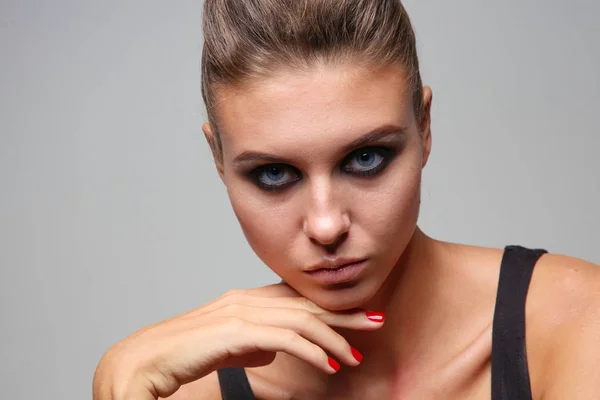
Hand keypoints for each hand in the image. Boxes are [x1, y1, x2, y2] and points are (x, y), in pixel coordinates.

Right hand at [92, 283, 384, 399]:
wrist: (144, 360)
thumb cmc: (182, 356)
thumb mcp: (225, 348)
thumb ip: (250, 345)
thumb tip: (272, 351)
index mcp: (245, 301)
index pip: (296, 301)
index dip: (329, 308)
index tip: (357, 316)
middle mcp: (246, 300)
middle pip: (305, 305)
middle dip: (344, 314)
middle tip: (377, 320)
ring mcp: (241, 312)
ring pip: (301, 320)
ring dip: (334, 337)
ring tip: (358, 353)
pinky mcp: (236, 331)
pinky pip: (286, 339)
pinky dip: (313, 351)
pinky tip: (331, 365)